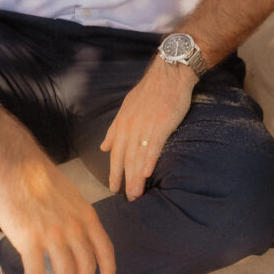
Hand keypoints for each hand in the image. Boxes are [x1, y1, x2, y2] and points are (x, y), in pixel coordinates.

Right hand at [0, 144, 114, 273]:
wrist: (15, 165)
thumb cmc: (39, 177)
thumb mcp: (70, 197)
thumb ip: (75, 217)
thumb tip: (74, 236)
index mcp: (87, 216)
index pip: (104, 248)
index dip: (108, 267)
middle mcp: (74, 228)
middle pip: (86, 265)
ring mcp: (53, 235)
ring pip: (65, 273)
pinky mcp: (29, 240)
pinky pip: (37, 272)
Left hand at [100, 59, 195, 199]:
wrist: (169, 74)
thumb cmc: (151, 91)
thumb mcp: (127, 108)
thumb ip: (115, 129)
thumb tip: (105, 146)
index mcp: (122, 124)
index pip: (115, 153)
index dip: (114, 172)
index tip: (114, 188)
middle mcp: (130, 127)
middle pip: (125, 159)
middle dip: (124, 180)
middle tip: (126, 199)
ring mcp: (145, 127)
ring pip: (137, 157)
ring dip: (136, 178)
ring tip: (136, 194)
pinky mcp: (161, 125)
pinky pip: (153, 147)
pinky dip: (148, 161)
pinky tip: (146, 174)